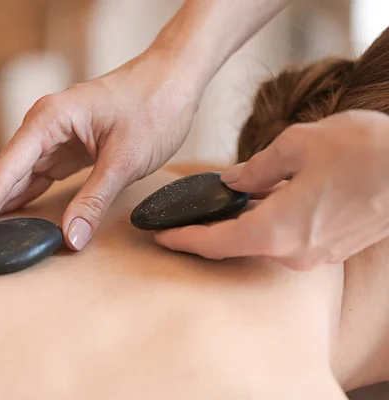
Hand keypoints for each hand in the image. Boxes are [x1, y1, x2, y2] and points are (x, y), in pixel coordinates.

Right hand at [0, 51, 199, 256]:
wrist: (173, 79)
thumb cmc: (153, 106)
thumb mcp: (126, 157)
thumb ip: (96, 198)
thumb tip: (71, 239)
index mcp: (48, 121)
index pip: (4, 171)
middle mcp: (43, 129)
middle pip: (0, 178)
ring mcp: (52, 140)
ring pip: (14, 182)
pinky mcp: (65, 151)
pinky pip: (34, 181)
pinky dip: (18, 203)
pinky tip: (2, 222)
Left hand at [154, 110, 388, 269]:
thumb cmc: (364, 151)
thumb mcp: (298, 145)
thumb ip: (257, 168)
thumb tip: (233, 181)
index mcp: (276, 230)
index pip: (213, 243)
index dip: (182, 240)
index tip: (158, 237)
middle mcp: (293, 252)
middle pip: (234, 245)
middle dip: (205, 232)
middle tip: (180, 218)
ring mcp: (314, 255)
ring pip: (261, 241)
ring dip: (237, 225)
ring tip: (215, 207)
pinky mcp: (331, 248)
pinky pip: (285, 238)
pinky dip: (266, 224)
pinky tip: (259, 204)